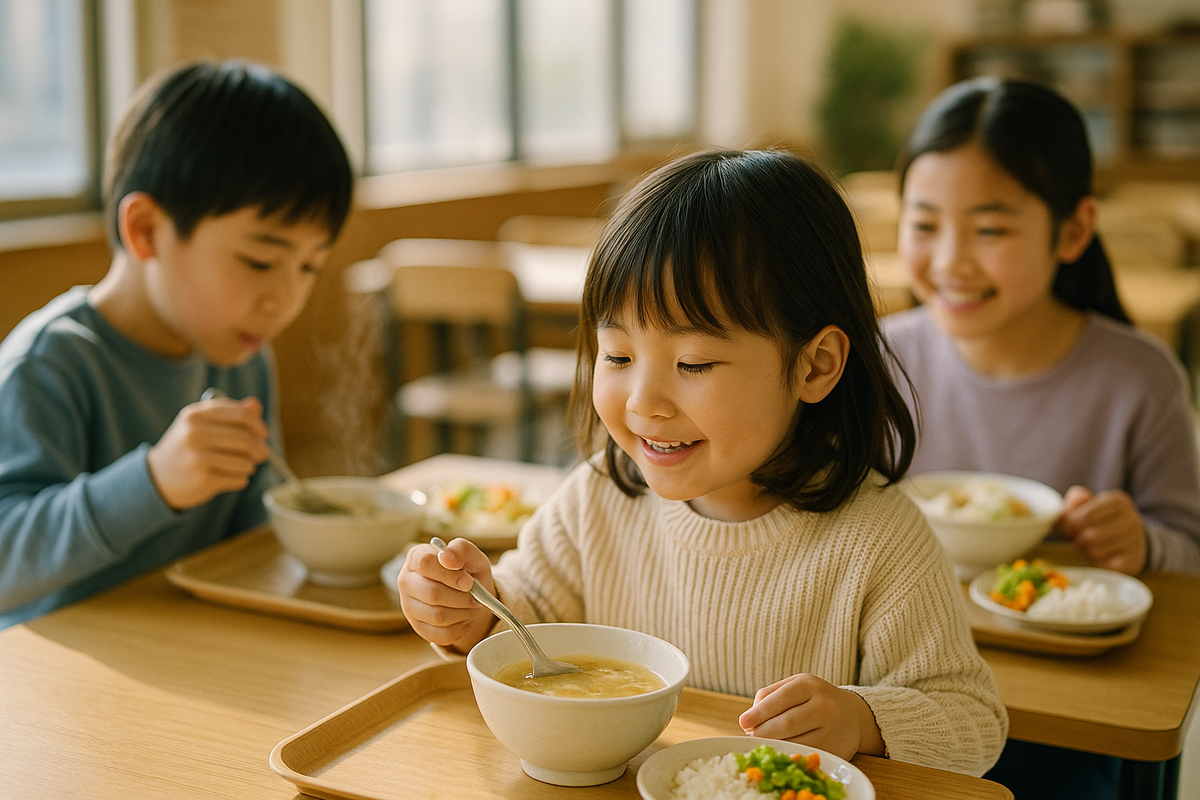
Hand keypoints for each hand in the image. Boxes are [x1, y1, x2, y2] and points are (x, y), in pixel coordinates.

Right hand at [146, 394, 268, 509]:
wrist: (157, 476)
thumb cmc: (186, 446)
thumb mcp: (201, 423)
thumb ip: (230, 413)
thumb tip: (255, 405)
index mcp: (195, 415)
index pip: (241, 414)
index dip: (258, 425)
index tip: (263, 434)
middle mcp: (194, 434)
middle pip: (245, 439)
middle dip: (259, 448)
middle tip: (262, 454)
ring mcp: (197, 458)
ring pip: (245, 461)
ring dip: (249, 465)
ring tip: (242, 466)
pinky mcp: (202, 480)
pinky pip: (238, 478)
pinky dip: (241, 479)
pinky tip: (231, 477)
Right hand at [398, 537, 496, 652]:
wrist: (473, 596)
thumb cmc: (469, 572)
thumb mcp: (472, 556)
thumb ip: (461, 549)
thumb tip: (447, 558)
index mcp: (416, 557)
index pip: (424, 563)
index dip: (449, 575)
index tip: (468, 581)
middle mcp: (407, 581)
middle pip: (432, 593)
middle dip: (461, 597)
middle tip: (476, 596)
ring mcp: (409, 606)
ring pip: (437, 616)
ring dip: (463, 612)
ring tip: (472, 605)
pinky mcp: (418, 627)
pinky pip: (441, 634)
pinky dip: (460, 627)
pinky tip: (464, 617)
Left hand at [737, 673, 884, 761]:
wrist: (852, 715)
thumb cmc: (815, 698)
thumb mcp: (795, 686)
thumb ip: (770, 695)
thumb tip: (749, 719)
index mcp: (809, 684)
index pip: (779, 699)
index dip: (758, 713)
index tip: (743, 722)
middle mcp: (823, 705)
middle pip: (786, 723)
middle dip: (763, 731)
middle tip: (751, 735)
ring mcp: (831, 729)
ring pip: (794, 740)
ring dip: (773, 744)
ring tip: (763, 742)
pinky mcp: (835, 749)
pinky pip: (804, 754)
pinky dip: (788, 753)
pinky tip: (781, 750)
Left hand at [1055, 485, 1146, 573]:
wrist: (1133, 539)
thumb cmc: (1103, 520)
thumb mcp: (1090, 505)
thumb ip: (1077, 501)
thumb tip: (1070, 504)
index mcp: (1117, 501)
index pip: (1082, 517)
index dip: (1068, 526)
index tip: (1068, 529)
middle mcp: (1131, 518)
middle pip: (1088, 536)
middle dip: (1079, 540)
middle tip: (1080, 540)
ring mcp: (1136, 540)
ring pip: (1096, 552)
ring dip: (1088, 552)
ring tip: (1091, 547)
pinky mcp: (1134, 560)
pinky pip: (1105, 566)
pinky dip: (1099, 564)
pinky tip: (1102, 558)